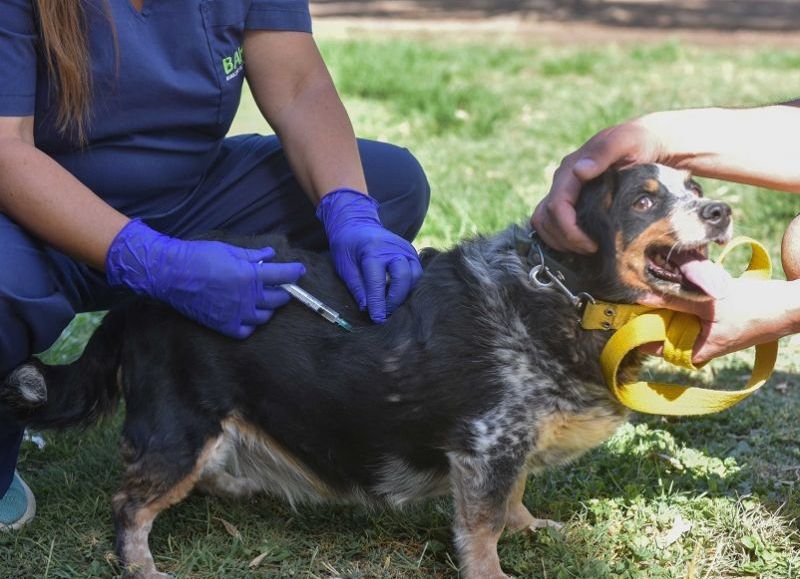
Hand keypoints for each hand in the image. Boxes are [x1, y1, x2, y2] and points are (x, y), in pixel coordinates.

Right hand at [105, 220, 305, 338]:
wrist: (170, 274)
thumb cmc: (198, 257)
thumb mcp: (229, 250)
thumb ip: (253, 255)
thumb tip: (270, 255)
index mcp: (250, 276)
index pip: (284, 276)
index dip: (295, 272)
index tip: (299, 270)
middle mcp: (248, 298)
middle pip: (279, 299)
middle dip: (284, 290)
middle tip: (280, 285)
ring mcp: (237, 314)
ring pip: (265, 316)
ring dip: (268, 307)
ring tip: (263, 299)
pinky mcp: (224, 325)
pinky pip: (247, 331)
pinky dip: (251, 324)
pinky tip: (248, 314)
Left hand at [316, 189, 421, 322]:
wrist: (357, 223)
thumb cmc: (347, 246)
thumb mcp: (344, 266)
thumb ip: (356, 287)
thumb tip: (367, 309)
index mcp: (373, 251)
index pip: (378, 282)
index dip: (378, 304)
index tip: (378, 320)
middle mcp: (394, 249)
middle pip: (404, 278)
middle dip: (395, 300)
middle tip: (385, 314)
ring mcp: (407, 250)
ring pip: (415, 277)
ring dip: (405, 294)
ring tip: (391, 306)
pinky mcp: (413, 253)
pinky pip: (417, 274)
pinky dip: (410, 287)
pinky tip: (398, 296)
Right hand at [531, 116, 666, 253]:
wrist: (653, 142)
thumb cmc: (642, 141)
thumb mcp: (628, 141)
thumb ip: (604, 151)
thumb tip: (580, 171)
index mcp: (571, 168)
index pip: (556, 206)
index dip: (568, 230)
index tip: (592, 244)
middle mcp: (564, 181)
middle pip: (545, 218)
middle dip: (565, 239)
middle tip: (592, 249)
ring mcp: (567, 192)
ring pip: (544, 223)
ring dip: (560, 241)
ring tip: (587, 249)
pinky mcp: (573, 202)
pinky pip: (553, 224)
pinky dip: (561, 239)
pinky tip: (582, 244)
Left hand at [638, 272, 799, 363]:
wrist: (790, 305)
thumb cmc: (754, 309)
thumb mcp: (709, 304)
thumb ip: (676, 300)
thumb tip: (644, 296)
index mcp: (698, 352)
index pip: (657, 349)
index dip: (639, 334)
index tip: (624, 317)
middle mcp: (701, 347)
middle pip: (665, 333)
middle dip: (653, 316)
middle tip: (636, 297)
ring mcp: (709, 334)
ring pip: (678, 321)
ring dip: (669, 306)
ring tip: (656, 289)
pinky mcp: (716, 321)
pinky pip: (691, 313)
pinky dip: (685, 301)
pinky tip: (680, 286)